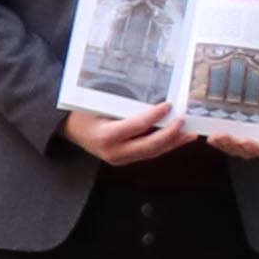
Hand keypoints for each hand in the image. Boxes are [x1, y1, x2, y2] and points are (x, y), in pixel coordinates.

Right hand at [66, 103, 190, 167]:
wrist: (69, 129)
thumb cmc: (82, 113)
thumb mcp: (98, 105)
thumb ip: (123, 106)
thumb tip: (152, 99)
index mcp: (106, 136)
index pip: (137, 126)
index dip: (155, 116)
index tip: (169, 105)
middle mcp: (115, 152)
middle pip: (150, 146)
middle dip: (171, 134)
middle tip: (185, 122)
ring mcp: (120, 159)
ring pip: (153, 152)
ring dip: (173, 142)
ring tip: (190, 133)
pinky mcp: (125, 159)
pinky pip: (148, 152)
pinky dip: (164, 145)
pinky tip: (177, 138)